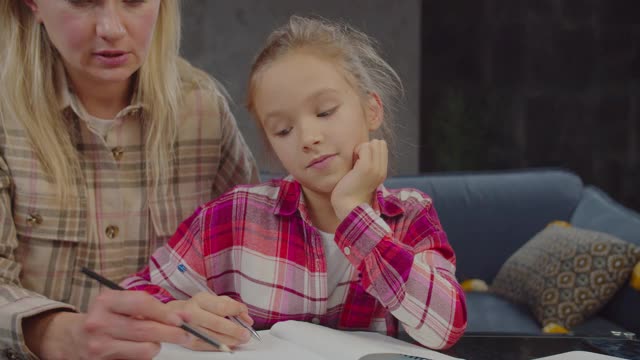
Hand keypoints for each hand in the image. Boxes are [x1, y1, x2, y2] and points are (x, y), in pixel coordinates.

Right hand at [24, 290, 190, 359]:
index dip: (164, 312)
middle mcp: (99, 323)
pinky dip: (143, 355)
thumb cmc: (103, 317)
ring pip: (144, 349)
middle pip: (145, 330)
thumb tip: (179, 316)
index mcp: (105, 302)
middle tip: (185, 334)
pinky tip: (139, 349)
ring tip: (153, 341)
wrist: (70, 338)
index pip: (141, 303)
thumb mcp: (118, 304)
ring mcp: (99, 346)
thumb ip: (144, 307)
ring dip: (156, 346)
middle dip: (171, 333)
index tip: (180, 318)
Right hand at [166, 292, 253, 350]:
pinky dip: (219, 346)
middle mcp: (192, 312)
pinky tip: (228, 346)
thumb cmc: (198, 307)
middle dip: (234, 330)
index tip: (246, 318)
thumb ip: (231, 305)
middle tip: (245, 334)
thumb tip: (246, 318)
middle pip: (217, 323)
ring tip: (239, 341)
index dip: (237, 312)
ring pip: (212, 336)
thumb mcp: (213, 300)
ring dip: (229, 340)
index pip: (222, 306)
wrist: (172, 316)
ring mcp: (188, 328)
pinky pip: (206, 346)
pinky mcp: (187, 341)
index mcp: (201, 299)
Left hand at [331, 139, 387, 219]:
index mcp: (382, 172)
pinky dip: (357, 151)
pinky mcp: (366, 168)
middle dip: (367, 147)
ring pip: (373, 143)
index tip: (360, 160)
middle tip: (357, 160)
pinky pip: (365, 147)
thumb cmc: (349, 191)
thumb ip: (365, 164)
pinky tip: (352, 163)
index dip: (370, 149)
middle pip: (379, 143)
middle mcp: (382, 170)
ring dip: (361, 148)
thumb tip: (362, 149)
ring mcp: (375, 168)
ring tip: (355, 162)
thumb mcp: (362, 177)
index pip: (382, 147)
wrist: (347, 206)